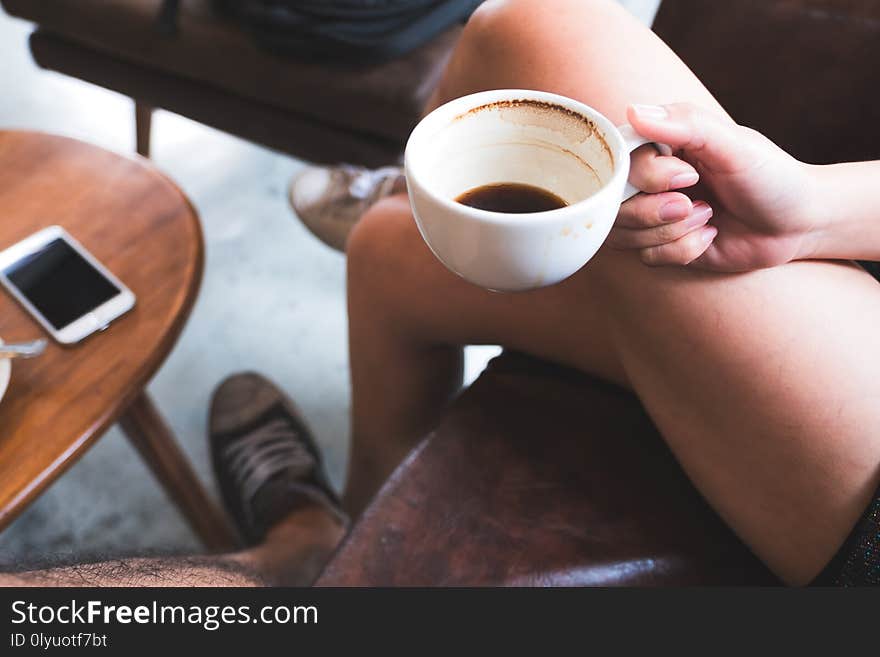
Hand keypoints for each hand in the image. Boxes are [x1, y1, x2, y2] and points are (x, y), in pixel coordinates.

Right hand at [609, 102, 816, 270]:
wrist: (797, 223)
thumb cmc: (771, 176)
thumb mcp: (734, 145)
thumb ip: (686, 124)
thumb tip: (633, 110)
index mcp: (659, 146)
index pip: (617, 160)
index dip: (645, 176)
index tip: (687, 176)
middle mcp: (648, 180)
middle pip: (612, 202)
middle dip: (656, 211)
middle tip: (696, 203)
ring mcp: (652, 214)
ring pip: (623, 233)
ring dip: (672, 232)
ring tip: (708, 217)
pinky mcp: (662, 245)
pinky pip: (647, 256)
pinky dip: (682, 250)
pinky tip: (709, 236)